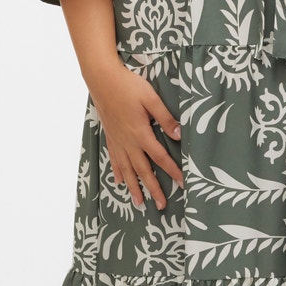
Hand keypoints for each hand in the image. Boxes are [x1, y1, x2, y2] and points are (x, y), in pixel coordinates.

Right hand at [87, 62, 183, 210]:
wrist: (102, 80)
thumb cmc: (128, 86)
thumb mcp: (151, 98)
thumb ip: (165, 117)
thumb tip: (178, 135)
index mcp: (141, 133)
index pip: (160, 157)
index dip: (172, 171)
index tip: (183, 183)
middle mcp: (128, 142)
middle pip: (143, 171)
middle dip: (153, 189)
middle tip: (161, 206)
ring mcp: (118, 141)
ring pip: (127, 170)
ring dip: (134, 187)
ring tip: (138, 203)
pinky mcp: (110, 137)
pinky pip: (114, 160)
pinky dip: (118, 172)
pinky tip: (119, 182)